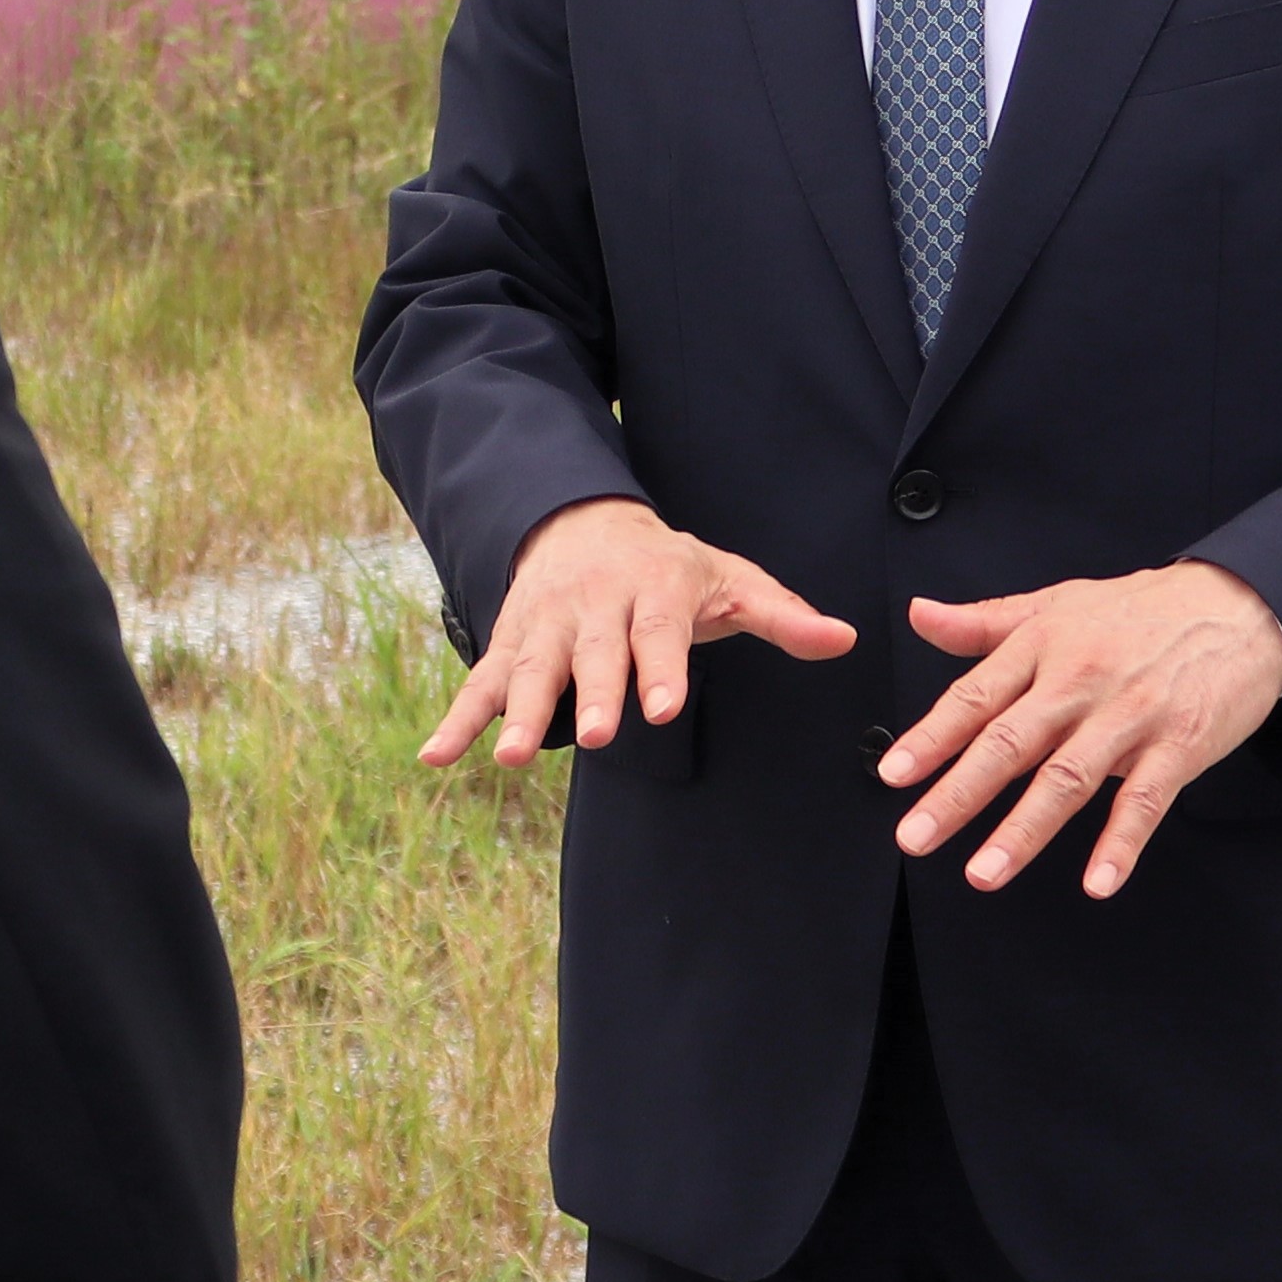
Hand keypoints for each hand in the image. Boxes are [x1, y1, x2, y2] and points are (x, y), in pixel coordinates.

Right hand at [418, 496, 853, 767]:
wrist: (582, 522)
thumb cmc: (672, 566)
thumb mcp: (730, 578)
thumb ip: (782, 614)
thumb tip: (844, 639)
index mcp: (653, 585)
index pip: (658, 629)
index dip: (661, 669)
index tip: (663, 710)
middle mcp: (594, 602)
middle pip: (593, 652)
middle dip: (591, 693)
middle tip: (592, 738)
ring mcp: (546, 623)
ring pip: (533, 669)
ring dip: (519, 713)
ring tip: (508, 758)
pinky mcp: (510, 642)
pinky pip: (481, 682)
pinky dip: (457, 719)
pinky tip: (436, 757)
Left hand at [875, 563, 1281, 897]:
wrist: (1240, 606)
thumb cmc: (1140, 611)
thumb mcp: (1058, 603)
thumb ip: (985, 621)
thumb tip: (919, 616)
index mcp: (1045, 644)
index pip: (977, 695)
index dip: (932, 737)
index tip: (893, 775)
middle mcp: (1081, 679)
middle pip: (1011, 741)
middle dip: (959, 793)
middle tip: (915, 837)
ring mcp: (1131, 714)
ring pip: (1069, 777)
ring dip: (1026, 829)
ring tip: (985, 872)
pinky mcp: (1179, 744)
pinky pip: (1146, 800)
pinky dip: (1121, 842)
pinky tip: (1098, 882)